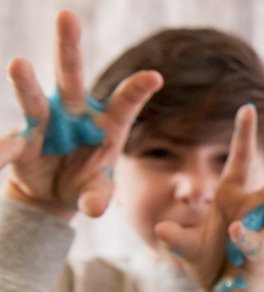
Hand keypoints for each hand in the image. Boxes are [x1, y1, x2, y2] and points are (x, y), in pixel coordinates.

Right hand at [1, 10, 161, 219]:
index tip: (156, 77)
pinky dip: (2, 150)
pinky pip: (10, 143)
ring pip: (35, 97)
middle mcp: (75, 115)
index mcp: (107, 124)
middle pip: (71, 77)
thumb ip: (98, 197)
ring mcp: (46, 122)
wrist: (53, 194)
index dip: (138, 90)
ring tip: (18, 64)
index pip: (125, 103)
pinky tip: (1, 157)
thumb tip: (94, 208)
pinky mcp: (21, 139)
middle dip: (68, 47)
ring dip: (26, 82)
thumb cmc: (86, 184)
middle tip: (66, 15)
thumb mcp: (98, 193)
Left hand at [154, 104, 263, 291]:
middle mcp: (253, 211)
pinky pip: (251, 243)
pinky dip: (243, 237)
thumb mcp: (186, 247)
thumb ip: (175, 237)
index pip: (241, 161)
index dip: (244, 136)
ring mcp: (260, 232)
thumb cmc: (209, 266)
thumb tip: (161, 228)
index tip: (248, 107)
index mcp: (234, 199)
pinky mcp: (257, 256)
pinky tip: (237, 229)